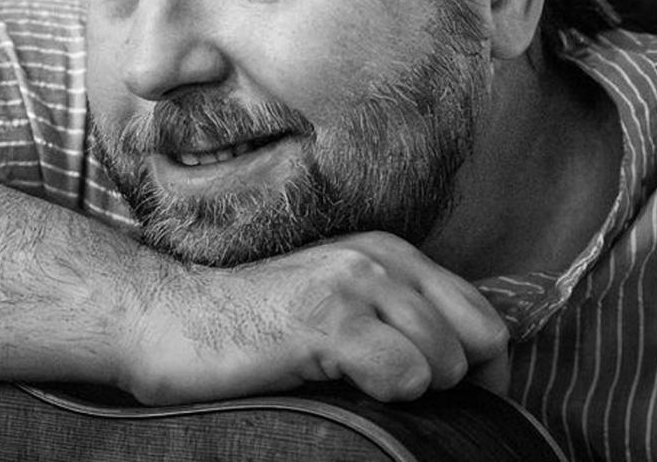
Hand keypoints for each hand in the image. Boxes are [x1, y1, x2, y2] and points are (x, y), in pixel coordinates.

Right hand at [117, 231, 509, 404]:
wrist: (170, 319)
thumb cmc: (255, 330)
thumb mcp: (341, 307)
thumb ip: (399, 319)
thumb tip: (468, 375)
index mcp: (391, 253)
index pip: (487, 321)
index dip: (480, 374)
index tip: (444, 403)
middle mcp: (381, 258)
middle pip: (479, 342)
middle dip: (452, 385)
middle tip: (394, 397)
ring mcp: (354, 284)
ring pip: (445, 363)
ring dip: (411, 394)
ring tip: (350, 386)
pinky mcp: (327, 319)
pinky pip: (406, 374)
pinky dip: (385, 396)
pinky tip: (337, 384)